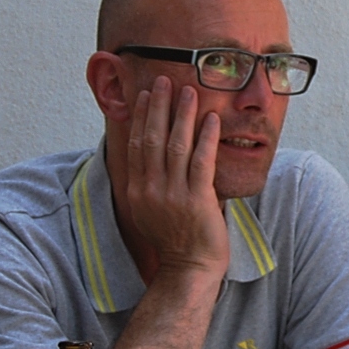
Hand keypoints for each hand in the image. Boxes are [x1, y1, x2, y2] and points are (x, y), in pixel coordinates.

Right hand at [119, 75, 228, 278]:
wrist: (189, 269)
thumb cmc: (175, 239)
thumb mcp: (152, 209)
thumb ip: (152, 181)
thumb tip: (154, 153)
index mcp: (137, 190)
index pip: (136, 144)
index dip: (141, 116)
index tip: (146, 94)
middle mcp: (150, 190)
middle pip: (152, 138)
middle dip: (159, 106)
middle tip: (163, 80)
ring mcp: (173, 196)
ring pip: (176, 146)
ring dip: (182, 115)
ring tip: (189, 91)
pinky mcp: (197, 201)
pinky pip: (201, 162)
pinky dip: (206, 138)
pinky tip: (211, 119)